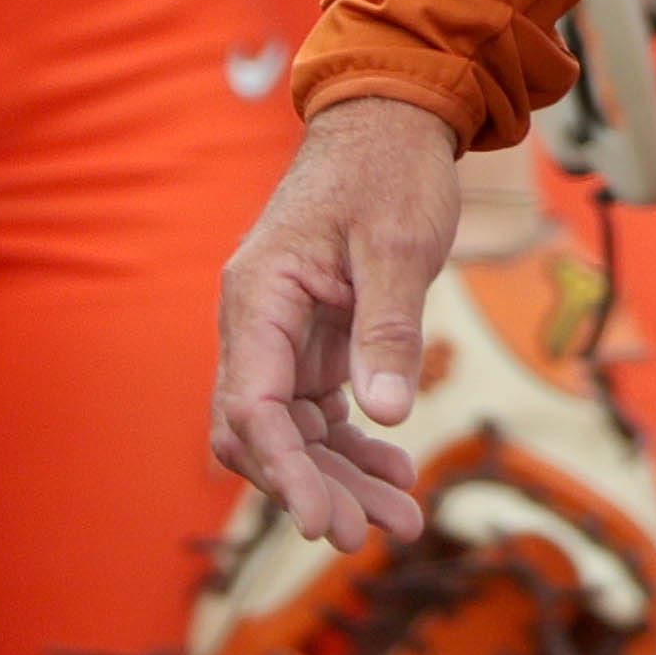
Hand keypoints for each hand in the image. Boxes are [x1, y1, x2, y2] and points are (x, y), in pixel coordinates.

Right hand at [210, 93, 463, 548]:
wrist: (393, 118)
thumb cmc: (390, 170)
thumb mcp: (398, 245)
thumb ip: (387, 329)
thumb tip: (385, 416)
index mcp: (259, 295)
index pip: (254, 406)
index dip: (285, 471)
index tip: (321, 521)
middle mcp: (257, 322)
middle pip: (265, 432)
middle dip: (312, 488)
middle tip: (365, 536)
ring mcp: (283, 333)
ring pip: (294, 430)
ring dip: (338, 477)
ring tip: (401, 519)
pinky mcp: (313, 339)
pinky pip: (320, 408)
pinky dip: (353, 444)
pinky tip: (394, 475)